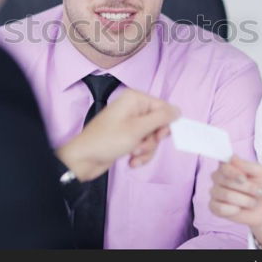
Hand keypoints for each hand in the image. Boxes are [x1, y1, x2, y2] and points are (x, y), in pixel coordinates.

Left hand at [56, 89, 178, 181]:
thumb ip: (160, 118)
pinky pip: (143, 145)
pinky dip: (140, 155)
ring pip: (152, 137)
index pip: (164, 108)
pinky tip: (130, 162)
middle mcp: (134, 108)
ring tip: (133, 156)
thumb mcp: (137, 129)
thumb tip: (178, 110)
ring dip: (146, 150)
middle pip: (159, 124)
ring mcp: (130, 123)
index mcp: (135, 99)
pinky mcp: (127, 137)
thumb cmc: (108, 140)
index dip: (164, 125)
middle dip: (153, 140)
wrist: (83, 159)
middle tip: (141, 147)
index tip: (159, 137)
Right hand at [209, 155, 261, 248]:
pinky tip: (238, 209)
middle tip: (258, 192)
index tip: (244, 179)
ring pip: (225, 195)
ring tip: (251, 202)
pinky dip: (233, 210)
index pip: (224, 166)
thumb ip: (247, 165)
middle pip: (226, 181)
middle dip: (246, 188)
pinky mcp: (214, 207)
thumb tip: (232, 158)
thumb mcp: (261, 173)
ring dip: (244, 200)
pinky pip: (219, 208)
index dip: (233, 173)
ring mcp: (215, 192)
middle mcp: (218, 177)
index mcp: (228, 166)